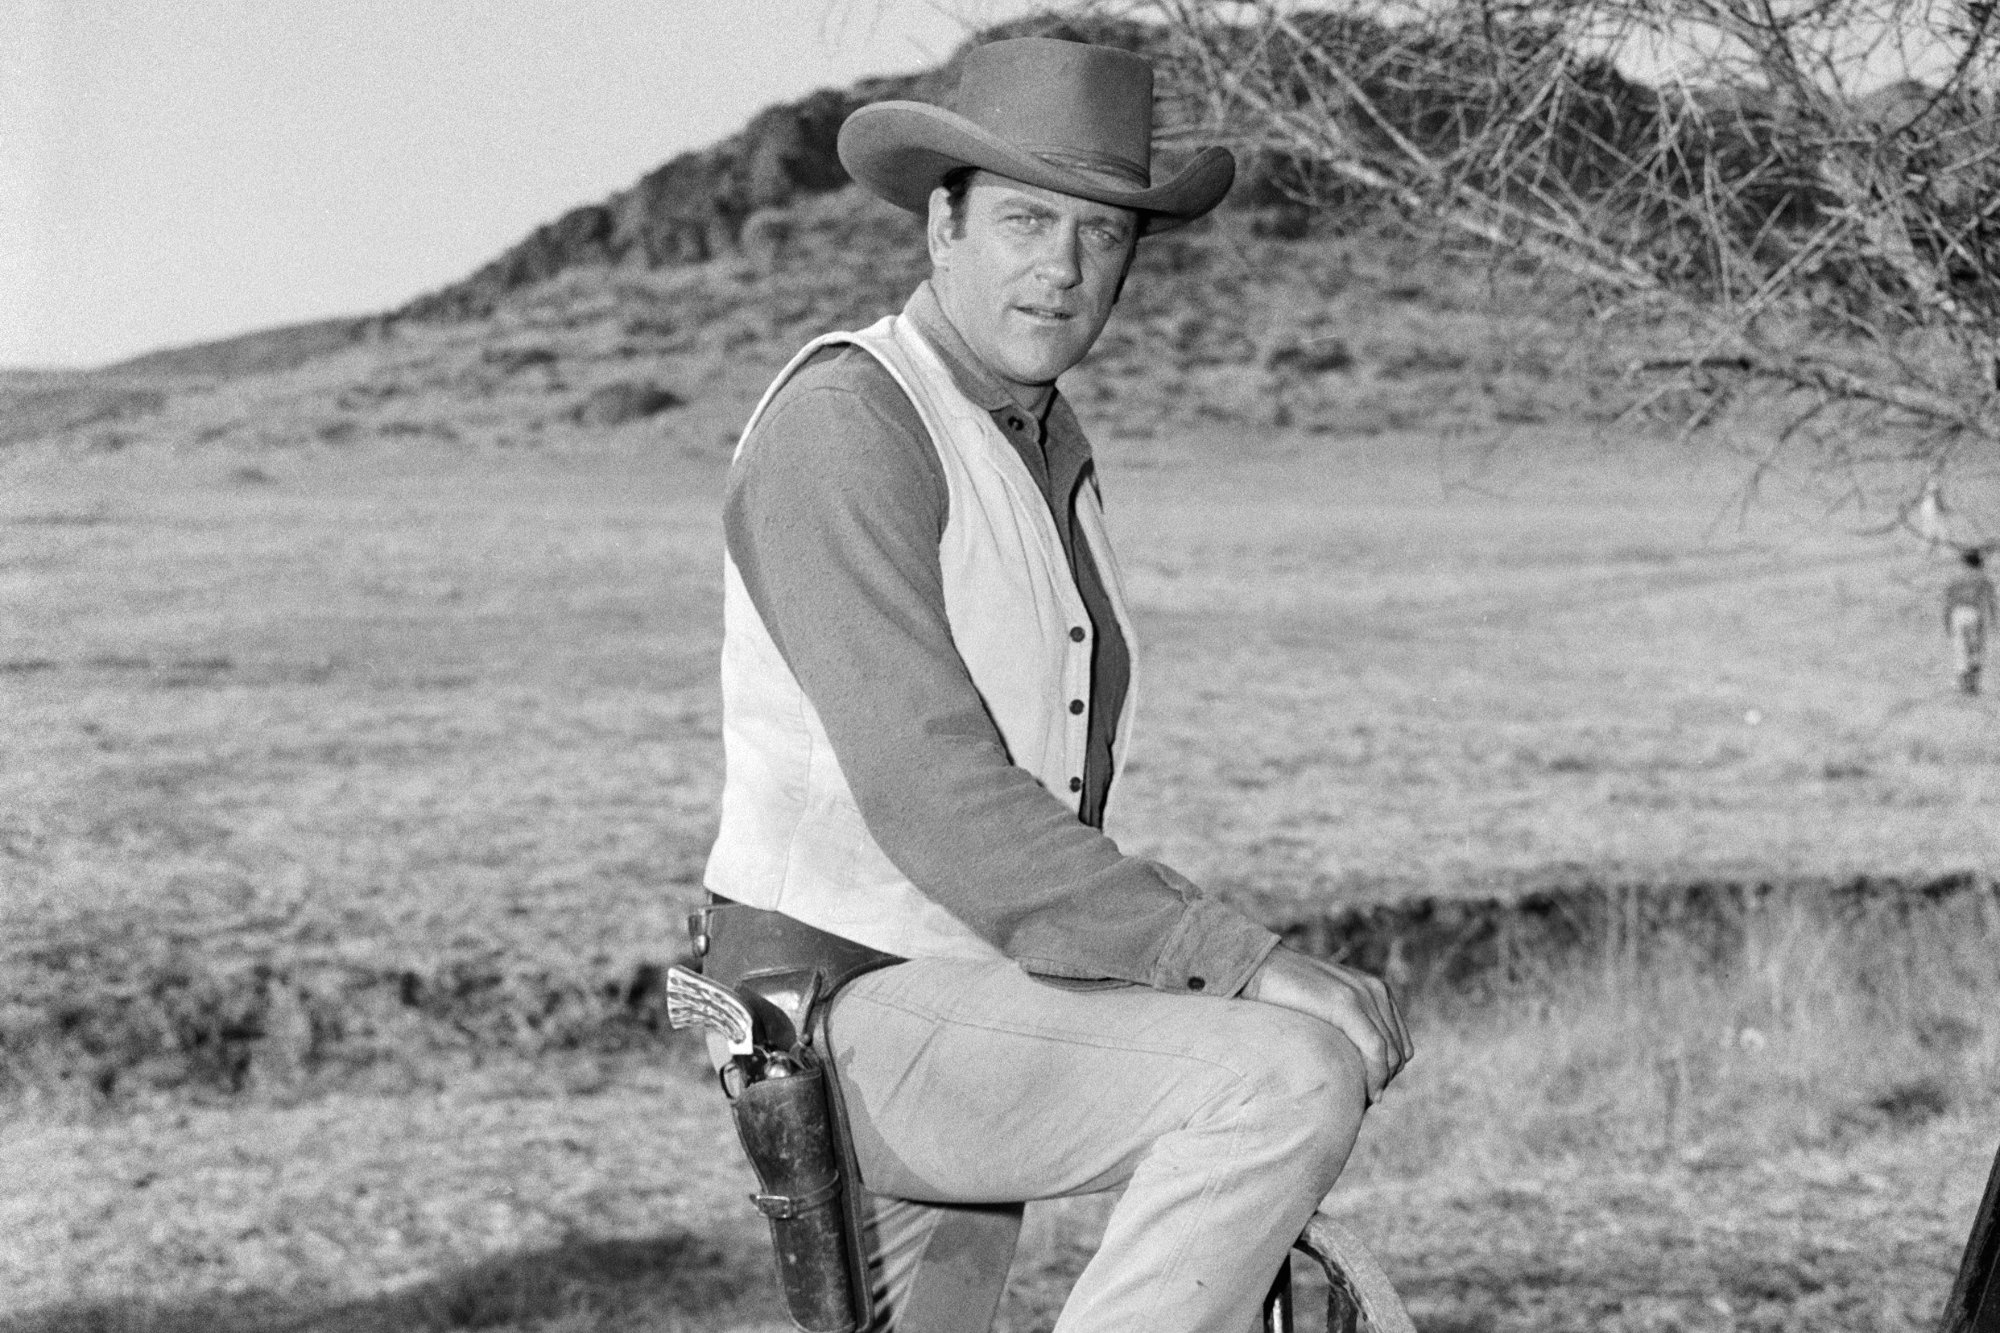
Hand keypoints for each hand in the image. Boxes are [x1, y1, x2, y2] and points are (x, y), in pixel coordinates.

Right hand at [1243, 946, 1412, 1103]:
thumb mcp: (1325, 1003)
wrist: (1258, 966)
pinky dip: (1374, 1075)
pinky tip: (1363, 1093)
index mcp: (1375, 989)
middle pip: (1398, 1051)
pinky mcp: (1346, 1004)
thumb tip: (1350, 1061)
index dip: (1388, 1071)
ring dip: (1380, 1081)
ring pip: (1390, 1053)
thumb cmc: (1284, 991)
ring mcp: (1362, 995)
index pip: (1399, 1042)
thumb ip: (1345, 1020)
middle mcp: (1375, 990)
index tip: (1367, 1091)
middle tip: (1362, 1101)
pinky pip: (1375, 1049)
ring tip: (1361, 1100)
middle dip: (1384, 1080)